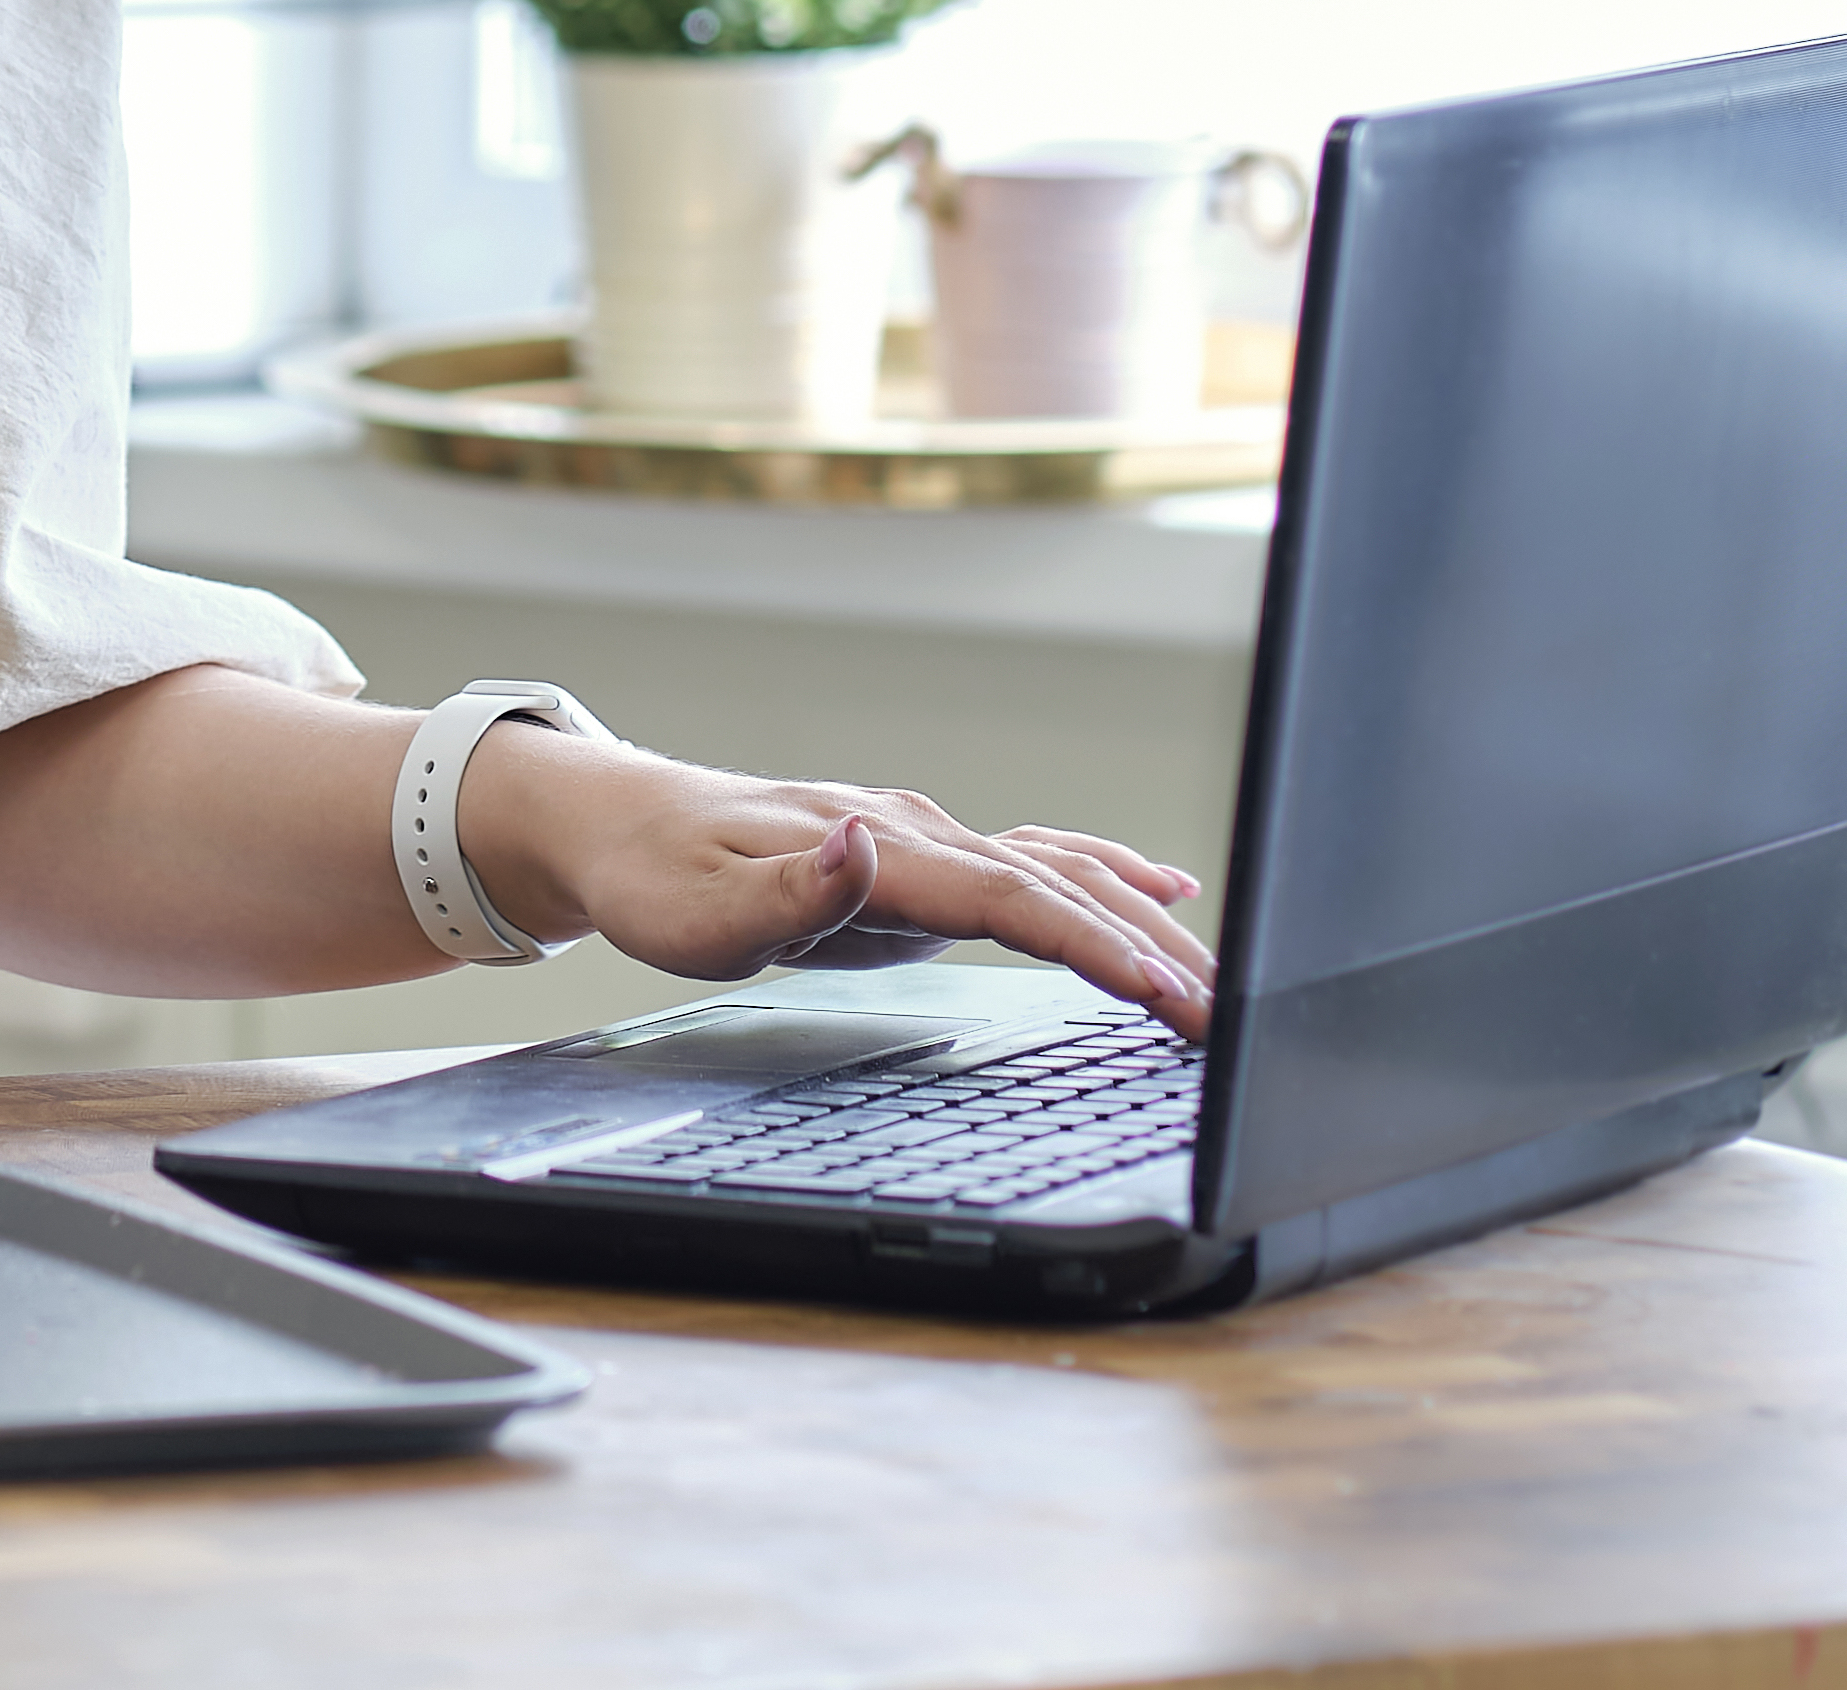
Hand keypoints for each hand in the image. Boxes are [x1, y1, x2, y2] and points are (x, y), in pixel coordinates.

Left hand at [472, 734, 1217, 1037]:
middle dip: (1149, 950)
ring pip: (1060, 876)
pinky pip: (1034, 865)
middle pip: (1059, 887)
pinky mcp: (919, 864)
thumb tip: (866, 839)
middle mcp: (915, 834)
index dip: (1091, 940)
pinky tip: (1164, 895)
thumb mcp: (696, 908)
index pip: (1011, 893)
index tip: (1160, 987)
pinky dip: (1105, 877)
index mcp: (877, 847)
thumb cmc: (653, 876)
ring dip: (1144, 925)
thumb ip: (790, 887)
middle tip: (1227, 1020)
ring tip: (1222, 981)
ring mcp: (923, 843)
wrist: (619, 825)